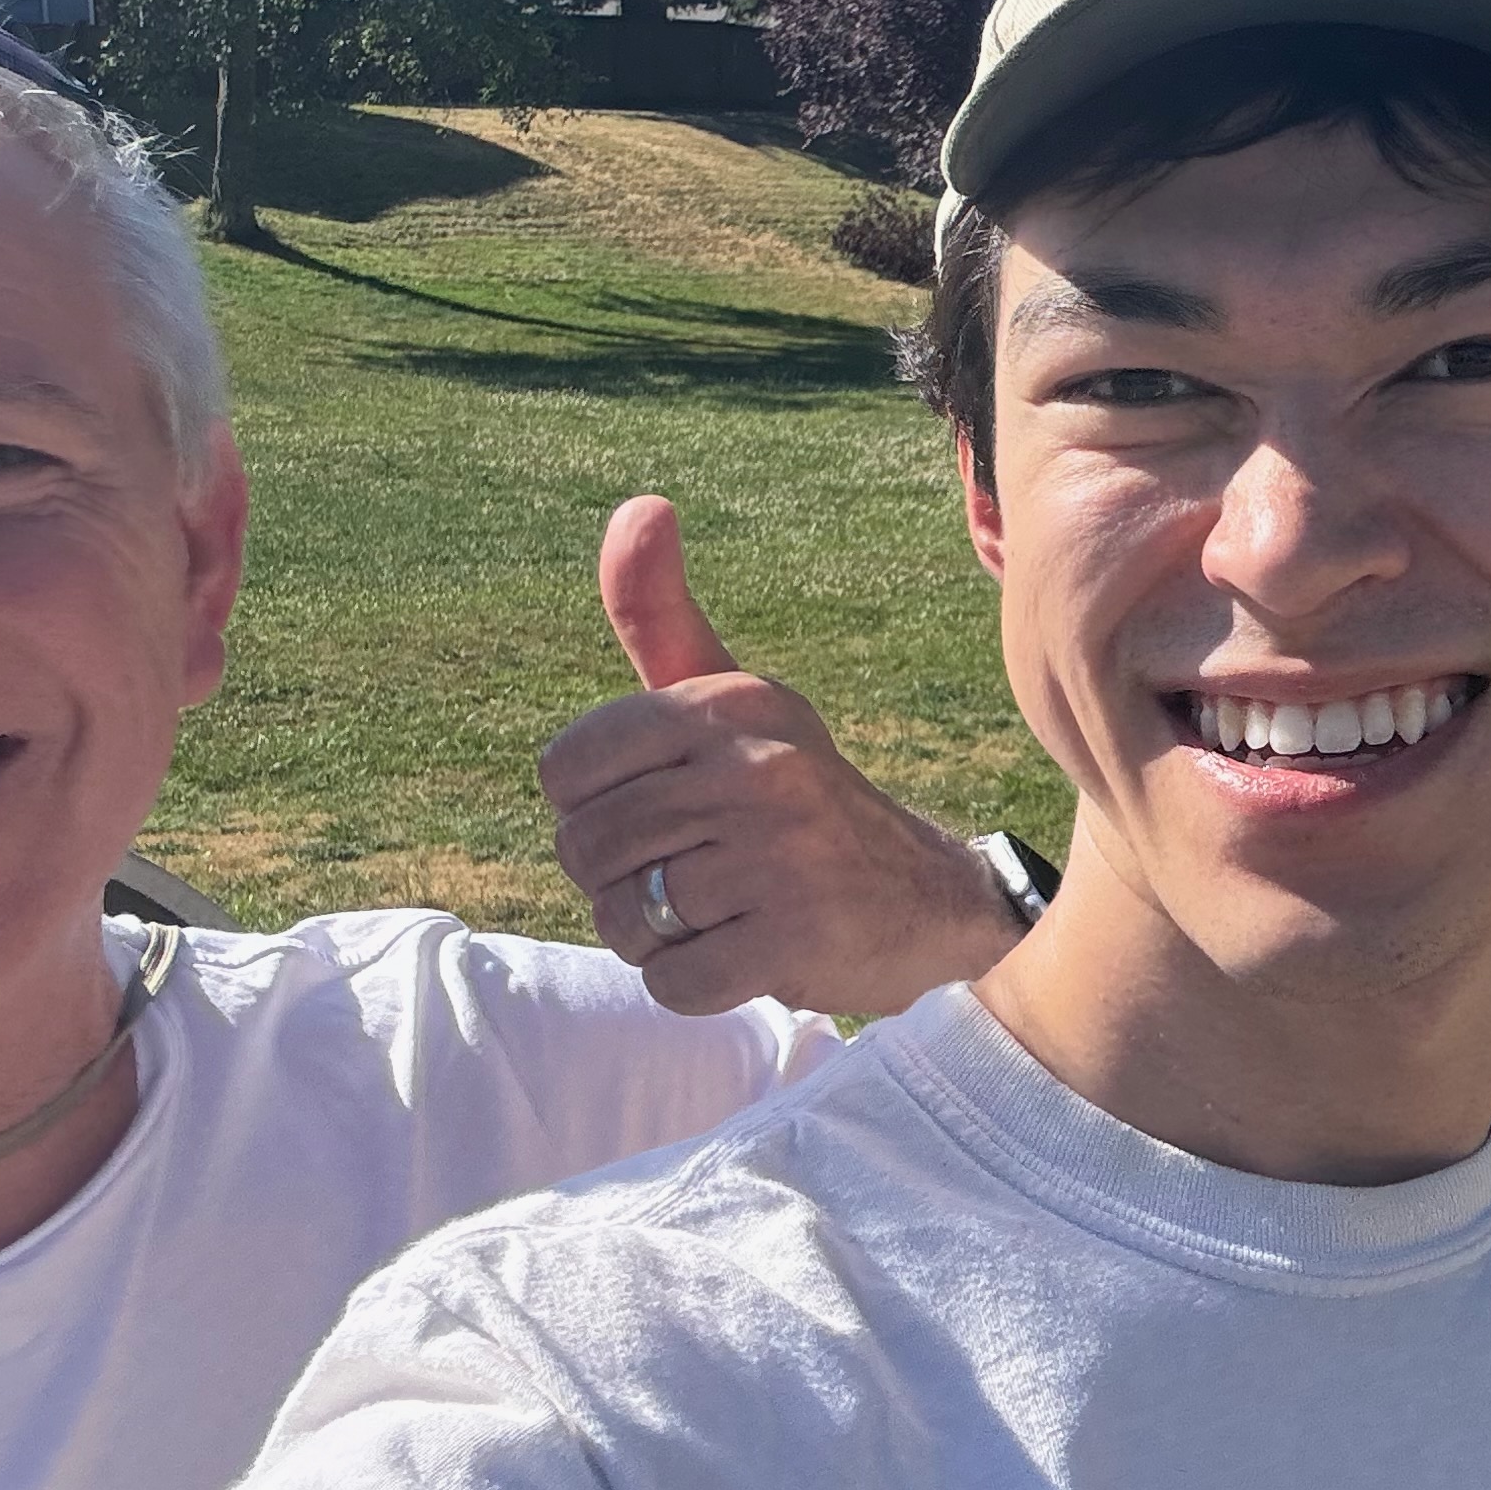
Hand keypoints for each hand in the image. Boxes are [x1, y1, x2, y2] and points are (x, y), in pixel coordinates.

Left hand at [540, 496, 1028, 1018]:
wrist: (925, 901)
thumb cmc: (794, 799)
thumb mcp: (731, 703)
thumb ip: (662, 617)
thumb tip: (638, 505)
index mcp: (733, 702)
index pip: (565, 770)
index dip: (591, 808)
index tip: (658, 810)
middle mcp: (759, 765)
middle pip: (587, 849)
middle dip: (621, 882)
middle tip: (693, 876)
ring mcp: (780, 853)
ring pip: (624, 918)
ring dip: (654, 937)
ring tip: (721, 913)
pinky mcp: (793, 937)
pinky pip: (672, 980)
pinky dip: (692, 984)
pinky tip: (745, 953)